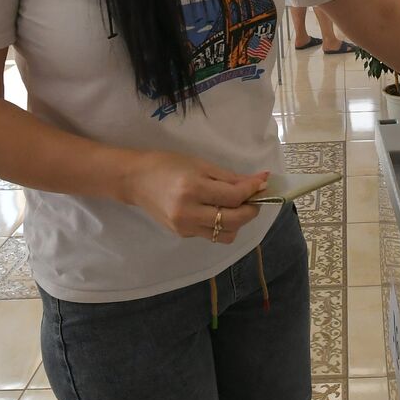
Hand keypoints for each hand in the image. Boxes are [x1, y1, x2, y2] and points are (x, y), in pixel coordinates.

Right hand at [120, 150, 266, 243]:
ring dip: (238, 221)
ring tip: (235, 205)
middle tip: (254, 197)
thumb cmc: (169, 165)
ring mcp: (184, 227)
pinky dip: (222, 225)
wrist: (135, 180)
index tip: (263, 182)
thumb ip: (231, 178)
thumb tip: (260, 182)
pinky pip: (212, 235)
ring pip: (226, 234)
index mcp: (193, 189)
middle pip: (234, 221)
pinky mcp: (182, 235)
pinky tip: (217, 210)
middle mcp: (188, 213)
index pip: (233, 197)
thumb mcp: (202, 165)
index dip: (253, 190)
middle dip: (251, 210)